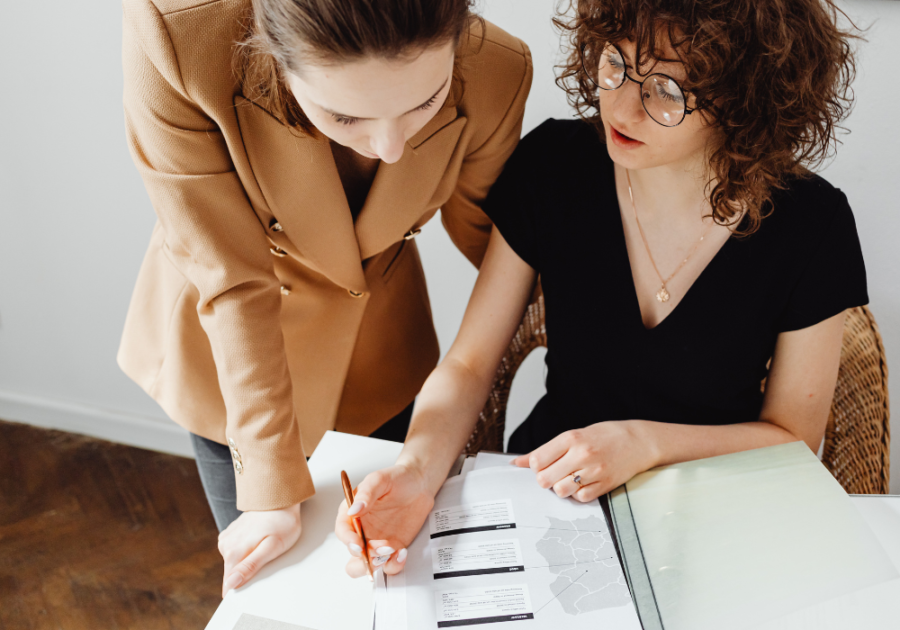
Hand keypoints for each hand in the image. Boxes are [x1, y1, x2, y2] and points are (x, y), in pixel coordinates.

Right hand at [218, 503, 301, 596]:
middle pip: (233, 573)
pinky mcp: (231, 533)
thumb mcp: (272, 548)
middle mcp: (225, 545)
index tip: (252, 591)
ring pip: (234, 561)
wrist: (280, 497)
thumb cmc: (282, 523)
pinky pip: (235, 550)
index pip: (229, 584)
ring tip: (263, 548)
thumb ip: (250, 566)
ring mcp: (227, 538)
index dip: (241, 590)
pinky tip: (257, 541)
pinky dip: (246, 550)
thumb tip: (231, 583)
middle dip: (247, 573)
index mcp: (233, 552)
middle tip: (266, 561)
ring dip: (247, 560)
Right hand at [334, 463, 435, 577]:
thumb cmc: (398, 478)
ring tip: (392, 550)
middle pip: (353, 554)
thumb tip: (353, 510)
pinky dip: (394, 565)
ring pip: (367, 565)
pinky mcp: (392, 549)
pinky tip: (402, 552)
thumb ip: (367, 493)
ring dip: (377, 564)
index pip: (342, 531)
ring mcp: (376, 541)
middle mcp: (361, 530)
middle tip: (380, 550)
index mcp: (352, 513)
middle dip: (364, 557)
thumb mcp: (380, 479)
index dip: (348, 540)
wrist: (420, 484)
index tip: (358, 543)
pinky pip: (388, 566)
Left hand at [512, 421, 658, 501]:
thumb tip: (516, 462)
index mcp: (571, 438)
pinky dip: (578, 494)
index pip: (536, 460)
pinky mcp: (604, 485)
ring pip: (561, 491)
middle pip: (545, 479)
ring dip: (561, 488)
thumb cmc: (604, 436)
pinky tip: (583, 484)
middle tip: (555, 473)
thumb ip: (545, 450)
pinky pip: (580, 498)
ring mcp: (594, 471)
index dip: (535, 466)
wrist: (638, 441)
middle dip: (545, 479)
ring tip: (569, 479)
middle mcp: (581, 454)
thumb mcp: (573, 436)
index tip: (542, 464)